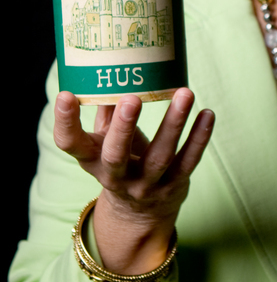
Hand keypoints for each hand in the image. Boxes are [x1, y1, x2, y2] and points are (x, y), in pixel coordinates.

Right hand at [55, 88, 213, 277]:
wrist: (139, 214)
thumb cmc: (119, 161)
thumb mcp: (103, 141)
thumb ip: (105, 108)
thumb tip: (108, 67)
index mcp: (91, 161)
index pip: (69, 144)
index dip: (65, 122)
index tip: (66, 95)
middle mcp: (116, 177)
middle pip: (115, 156)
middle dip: (123, 128)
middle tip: (131, 99)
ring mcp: (146, 185)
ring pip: (160, 156)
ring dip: (173, 124)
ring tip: (185, 93)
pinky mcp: (174, 186)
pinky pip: (188, 161)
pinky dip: (199, 137)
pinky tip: (207, 114)